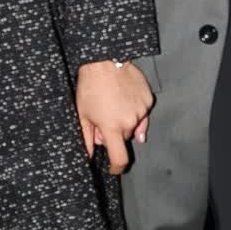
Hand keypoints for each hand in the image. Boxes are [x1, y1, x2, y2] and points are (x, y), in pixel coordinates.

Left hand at [75, 60, 152, 175]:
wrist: (106, 61)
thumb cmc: (91, 87)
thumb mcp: (83, 114)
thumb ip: (86, 139)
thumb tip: (88, 156)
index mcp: (112, 128)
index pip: (120, 158)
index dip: (117, 168)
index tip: (114, 168)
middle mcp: (130, 122)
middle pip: (125, 138)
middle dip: (115, 133)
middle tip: (103, 118)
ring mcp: (141, 110)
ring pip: (134, 125)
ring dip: (125, 121)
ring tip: (112, 103)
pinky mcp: (148, 100)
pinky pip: (142, 112)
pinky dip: (134, 109)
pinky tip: (123, 98)